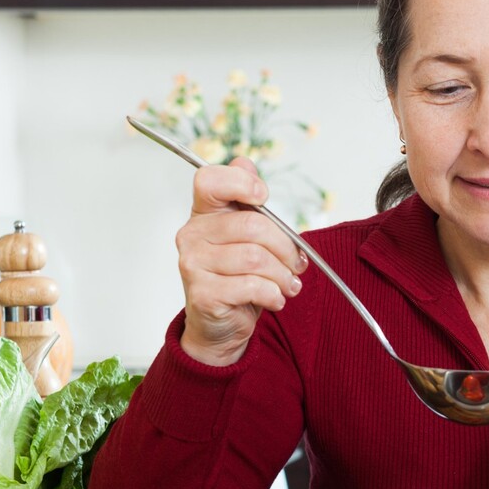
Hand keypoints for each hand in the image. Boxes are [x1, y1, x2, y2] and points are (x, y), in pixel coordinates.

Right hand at [175, 157, 308, 365]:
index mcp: (204, 213)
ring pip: (255, 259)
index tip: (263, 198)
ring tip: (288, 284)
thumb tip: (246, 164)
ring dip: (283, 275)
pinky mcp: (202, 294)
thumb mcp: (249, 236)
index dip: (241, 183)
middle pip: (252, 225)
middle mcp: (192, 234)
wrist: (221, 324)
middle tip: (296, 264)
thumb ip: (249, 202)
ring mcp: (193, 264)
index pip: (210, 180)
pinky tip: (275, 299)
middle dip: (285, 247)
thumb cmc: (239, 276)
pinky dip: (273, 294)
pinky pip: (251, 286)